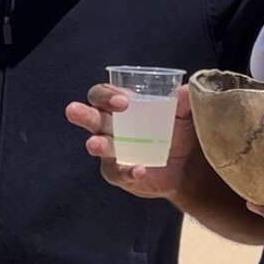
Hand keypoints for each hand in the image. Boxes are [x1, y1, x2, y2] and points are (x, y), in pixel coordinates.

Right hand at [65, 83, 198, 200]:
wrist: (189, 165)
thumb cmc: (178, 130)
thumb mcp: (184, 113)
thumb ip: (184, 100)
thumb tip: (185, 90)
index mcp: (120, 106)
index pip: (102, 95)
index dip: (106, 95)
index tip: (123, 102)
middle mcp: (110, 127)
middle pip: (91, 117)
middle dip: (83, 114)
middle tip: (75, 110)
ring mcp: (112, 152)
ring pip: (96, 145)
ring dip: (95, 144)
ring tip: (94, 144)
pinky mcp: (119, 173)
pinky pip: (117, 172)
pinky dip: (127, 170)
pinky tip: (139, 169)